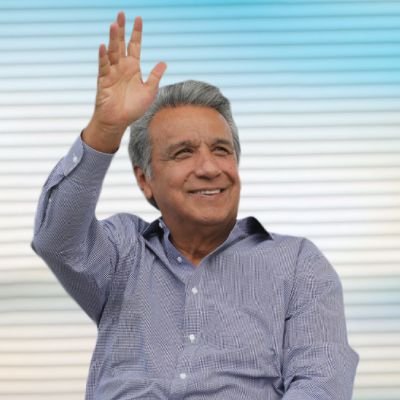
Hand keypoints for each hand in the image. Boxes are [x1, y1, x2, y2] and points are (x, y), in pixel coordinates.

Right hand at [83, 12, 166, 151]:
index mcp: (133, 68)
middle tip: (121, 13)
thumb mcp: (149, 92)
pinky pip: (103, 66)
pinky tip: (103, 46)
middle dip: (122, 29)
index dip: (137, 33)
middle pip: (121, 44)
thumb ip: (155, 77)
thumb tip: (163, 62)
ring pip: (112, 52)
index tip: (138, 18)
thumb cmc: (133, 108)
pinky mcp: (104, 80)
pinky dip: (103, 57)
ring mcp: (112, 72)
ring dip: (112, 38)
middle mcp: (122, 67)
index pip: (135, 46)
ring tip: (114, 24)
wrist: (119, 121)